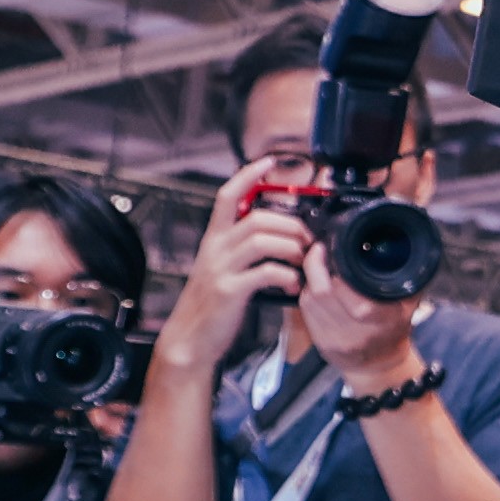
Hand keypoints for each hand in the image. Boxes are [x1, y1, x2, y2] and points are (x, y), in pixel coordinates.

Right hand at [150, 160, 313, 378]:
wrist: (191, 338)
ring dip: (291, 247)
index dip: (247, 176)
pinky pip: (265, 272)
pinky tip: (294, 286)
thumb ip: (247, 251)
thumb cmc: (214, 305)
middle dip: (290, 224)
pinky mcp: (229, 290)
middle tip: (308, 240)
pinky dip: (287, 276)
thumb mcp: (226, 269)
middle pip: (256, 217)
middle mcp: (215, 248)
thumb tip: (282, 238)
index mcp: (215, 240)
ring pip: (262, 239)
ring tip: (303, 261)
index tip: (268, 161)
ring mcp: (221, 268)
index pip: (227, 196)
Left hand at [298, 259, 423, 395]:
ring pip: (310, 299)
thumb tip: (394, 247)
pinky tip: (316, 289)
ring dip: (310, 280)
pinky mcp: (322, 343)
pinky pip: (306, 312)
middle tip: (317, 251)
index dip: (329, 264)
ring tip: (317, 267)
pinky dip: (308, 295)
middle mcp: (357, 331)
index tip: (327, 247)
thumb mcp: (408, 302)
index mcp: (380, 317)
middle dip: (314, 266)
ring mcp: (337, 339)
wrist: (381, 365)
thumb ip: (402, 277)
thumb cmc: (395, 329)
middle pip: (322, 291)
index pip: (344, 286)